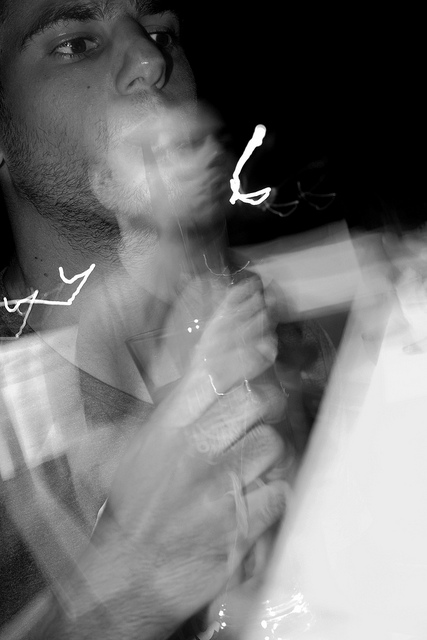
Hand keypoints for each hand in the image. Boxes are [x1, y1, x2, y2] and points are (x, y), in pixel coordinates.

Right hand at [71, 279, 287, 638]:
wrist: (135, 570)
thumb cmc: (137, 503)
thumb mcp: (129, 446)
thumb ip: (160, 403)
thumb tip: (191, 359)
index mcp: (167, 424)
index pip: (213, 368)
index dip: (243, 345)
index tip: (262, 332)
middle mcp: (193, 448)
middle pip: (256, 399)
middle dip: (267, 401)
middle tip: (259, 412)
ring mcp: (218, 485)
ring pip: (274, 444)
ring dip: (269, 454)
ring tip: (247, 466)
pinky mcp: (241, 522)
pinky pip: (281, 491)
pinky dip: (275, 493)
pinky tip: (255, 497)